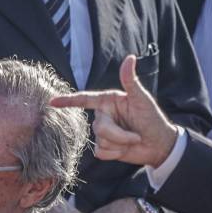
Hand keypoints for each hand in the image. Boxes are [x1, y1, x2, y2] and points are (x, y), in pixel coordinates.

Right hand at [50, 55, 177, 167]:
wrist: (159, 145)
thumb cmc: (153, 119)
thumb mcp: (142, 100)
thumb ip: (131, 81)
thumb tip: (130, 58)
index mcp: (109, 100)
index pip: (85, 99)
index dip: (68, 101)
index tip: (52, 102)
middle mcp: (103, 115)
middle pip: (98, 127)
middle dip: (118, 134)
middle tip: (136, 136)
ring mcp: (104, 132)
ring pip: (100, 141)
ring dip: (119, 144)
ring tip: (133, 141)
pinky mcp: (105, 148)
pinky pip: (101, 153)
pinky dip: (115, 154)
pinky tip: (125, 151)